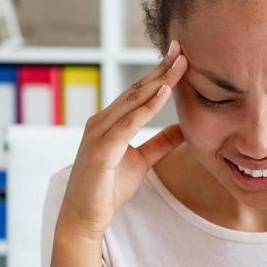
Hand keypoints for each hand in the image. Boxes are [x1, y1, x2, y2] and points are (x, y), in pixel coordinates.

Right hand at [57, 41, 189, 240]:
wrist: (83, 217)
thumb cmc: (107, 188)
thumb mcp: (142, 161)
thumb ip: (160, 143)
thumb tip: (183, 127)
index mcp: (109, 122)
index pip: (139, 92)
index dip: (159, 73)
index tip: (180, 56)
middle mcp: (101, 122)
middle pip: (136, 90)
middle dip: (160, 69)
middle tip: (181, 48)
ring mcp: (98, 134)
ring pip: (133, 102)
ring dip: (158, 81)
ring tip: (179, 64)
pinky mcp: (101, 150)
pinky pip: (128, 124)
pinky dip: (147, 107)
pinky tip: (164, 92)